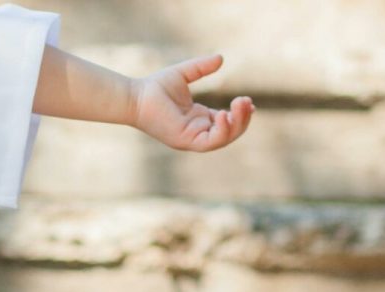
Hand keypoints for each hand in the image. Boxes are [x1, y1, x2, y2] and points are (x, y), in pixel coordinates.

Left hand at [130, 54, 253, 151]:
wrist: (136, 96)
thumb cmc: (154, 87)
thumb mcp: (184, 74)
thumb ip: (202, 67)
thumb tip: (221, 58)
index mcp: (198, 119)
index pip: (226, 122)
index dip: (240, 115)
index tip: (248, 102)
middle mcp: (196, 131)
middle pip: (229, 132)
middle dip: (242, 119)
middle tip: (246, 101)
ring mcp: (191, 139)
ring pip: (223, 138)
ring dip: (237, 124)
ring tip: (241, 105)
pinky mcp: (185, 141)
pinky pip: (211, 142)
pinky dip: (222, 131)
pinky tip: (225, 115)